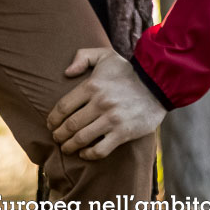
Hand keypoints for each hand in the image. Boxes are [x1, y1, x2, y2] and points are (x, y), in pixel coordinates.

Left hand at [47, 48, 166, 159]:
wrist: (159, 84)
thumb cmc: (129, 72)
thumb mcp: (106, 55)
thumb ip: (83, 56)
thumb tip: (66, 73)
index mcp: (92, 85)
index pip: (63, 107)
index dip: (52, 119)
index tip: (50, 124)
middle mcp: (100, 103)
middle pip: (70, 125)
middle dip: (59, 134)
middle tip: (57, 138)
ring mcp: (112, 119)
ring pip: (81, 139)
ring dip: (69, 146)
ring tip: (66, 147)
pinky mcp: (123, 132)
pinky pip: (100, 149)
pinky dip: (88, 154)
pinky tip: (84, 153)